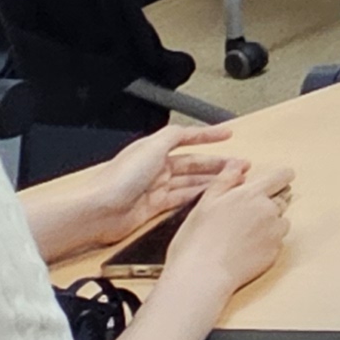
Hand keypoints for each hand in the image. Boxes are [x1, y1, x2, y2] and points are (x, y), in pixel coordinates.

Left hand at [55, 133, 236, 256]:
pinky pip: (182, 199)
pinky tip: (212, 196)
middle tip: (241, 165)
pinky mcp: (154, 208)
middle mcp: (155, 167)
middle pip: (193, 162)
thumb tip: (189, 129)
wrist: (99, 210)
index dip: (208, 135)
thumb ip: (172, 136)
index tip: (228, 133)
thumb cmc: (119, 179)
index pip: (186, 138)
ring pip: (191, 181)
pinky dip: (198, 196)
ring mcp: (155, 188)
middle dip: (218, 163)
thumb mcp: (151, 147)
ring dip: (212, 180)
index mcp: (153, 149)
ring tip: (234, 181)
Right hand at [164, 165, 294, 300]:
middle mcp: (268, 210)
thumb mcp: (205, 203)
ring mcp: (274, 233)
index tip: (279, 179)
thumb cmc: (197, 241)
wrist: (202, 276)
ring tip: (242, 235)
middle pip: (281, 199)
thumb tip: (239, 165)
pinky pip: (277, 242)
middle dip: (268, 203)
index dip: (282, 177)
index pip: (281, 176)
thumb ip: (225, 181)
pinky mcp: (275, 253)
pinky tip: (245, 250)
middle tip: (244, 217)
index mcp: (250, 195)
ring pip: (280, 221)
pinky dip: (266, 243)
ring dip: (269, 224)